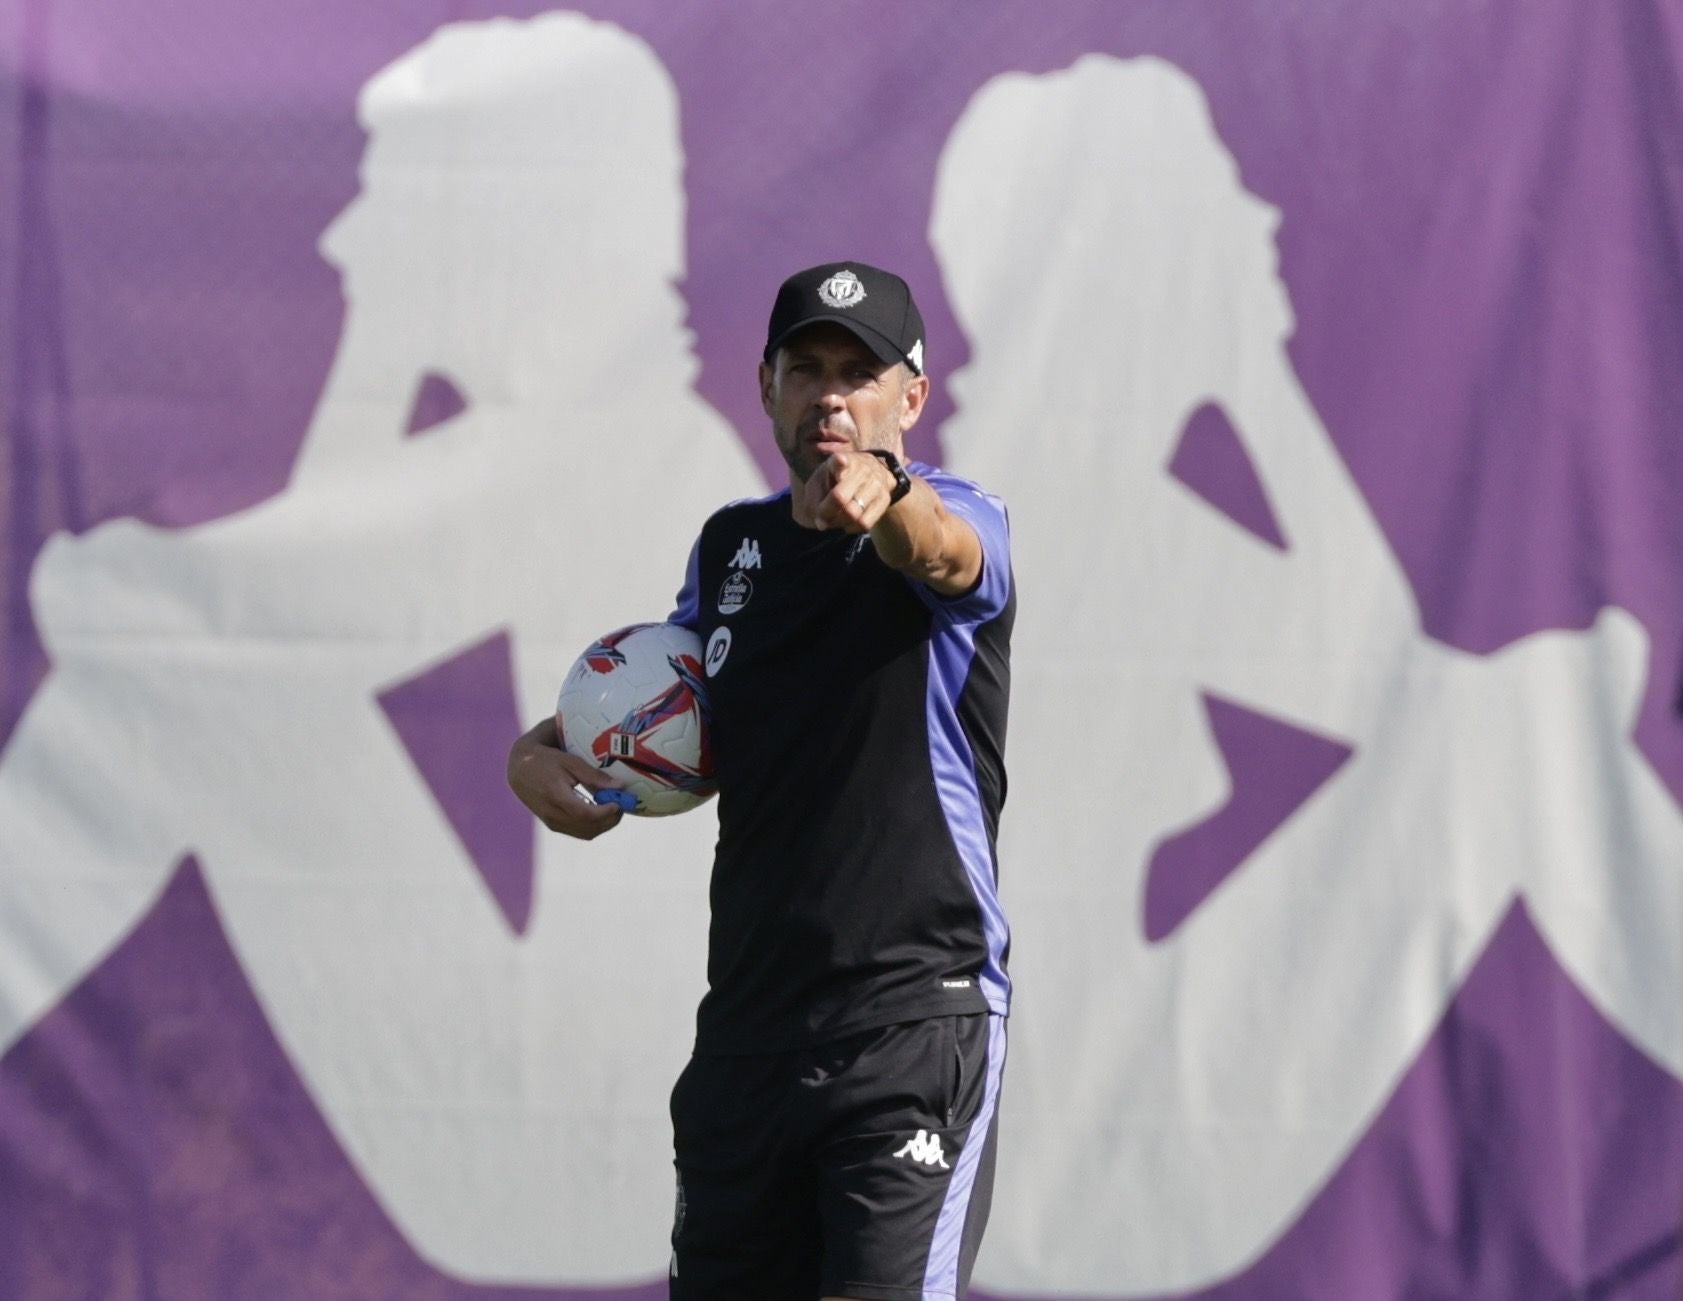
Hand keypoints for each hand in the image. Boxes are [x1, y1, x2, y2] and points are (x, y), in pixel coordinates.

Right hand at [506, 717, 624, 839]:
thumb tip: (619, 786)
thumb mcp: (570, 761)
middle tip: (622, 804)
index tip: (619, 802)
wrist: (520, 770)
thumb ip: (593, 775)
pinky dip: (594, 826)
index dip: (606, 812)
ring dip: (604, 825)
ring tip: (613, 808)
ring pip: (586, 833)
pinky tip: (601, 812)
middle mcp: (552, 814)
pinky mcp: (553, 825)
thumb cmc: (547, 761)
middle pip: (588, 827)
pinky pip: (579, 832)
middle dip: (610, 819)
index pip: (585, 813)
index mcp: (555, 796)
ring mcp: (552, 822)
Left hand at [799, 450, 893, 532]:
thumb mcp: (820, 481)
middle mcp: (861, 469)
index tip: (840, 461)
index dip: (840, 462)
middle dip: (826, 513)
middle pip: (840, 498)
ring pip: (853, 514)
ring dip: (839, 523)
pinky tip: (848, 523)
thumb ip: (814, 499)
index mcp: (841, 460)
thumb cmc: (836, 479)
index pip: (841, 460)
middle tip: (821, 519)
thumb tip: (821, 522)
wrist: (870, 475)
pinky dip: (852, 528)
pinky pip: (865, 523)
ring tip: (834, 520)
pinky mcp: (885, 498)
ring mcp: (875, 483)